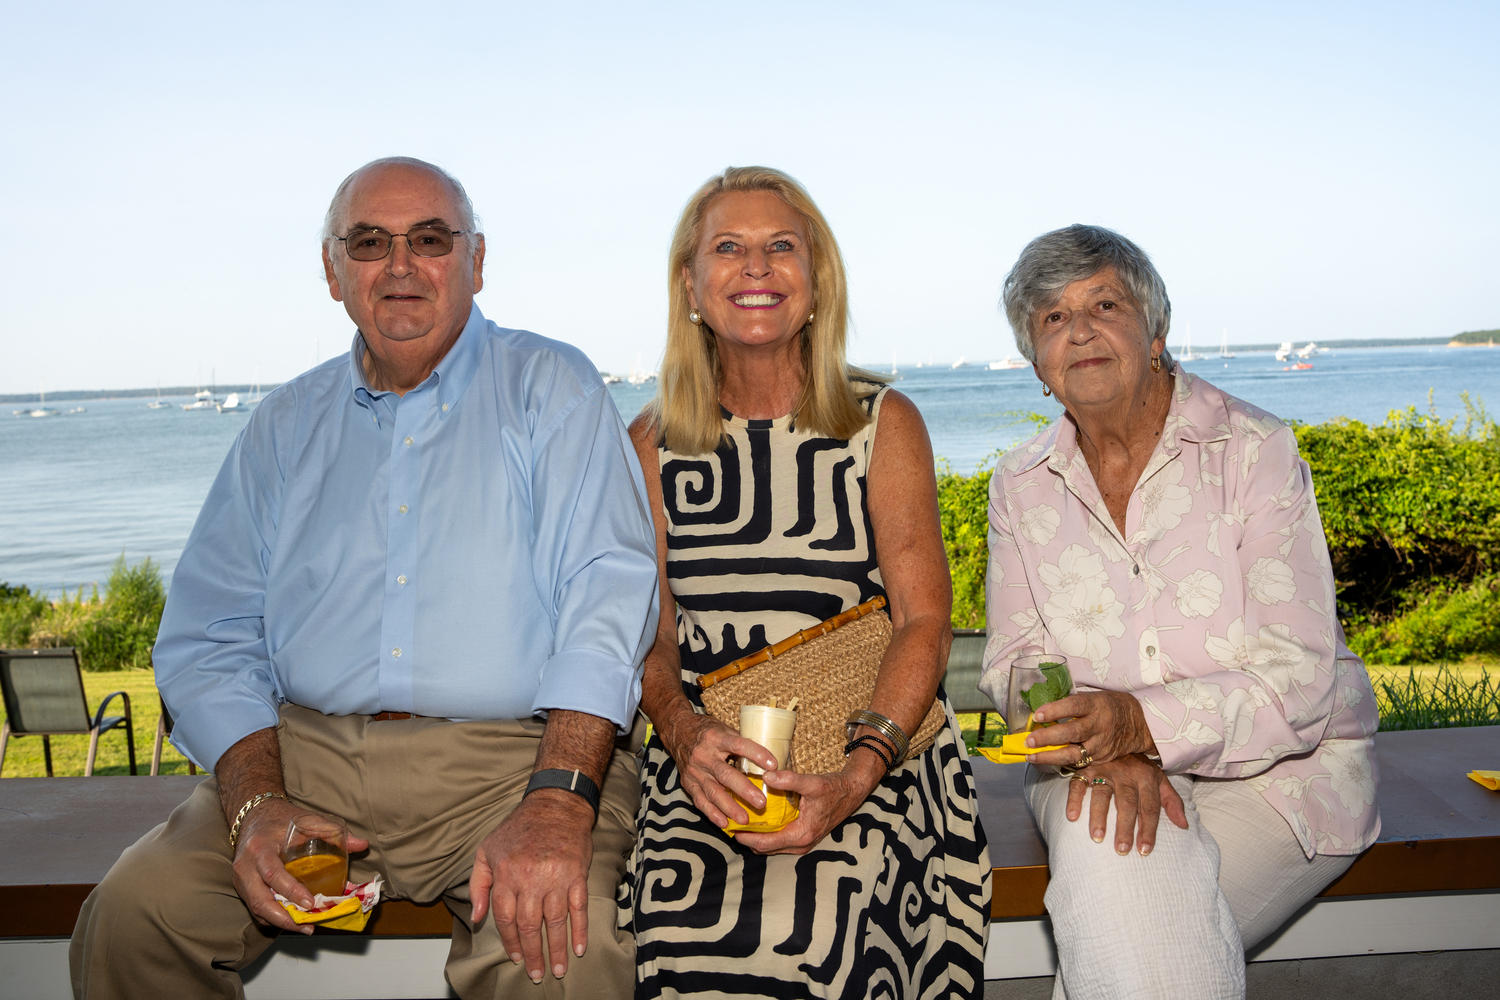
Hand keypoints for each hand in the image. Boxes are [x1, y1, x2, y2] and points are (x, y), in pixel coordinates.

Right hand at [231, 798, 369, 934]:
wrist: (254, 816)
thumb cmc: (281, 819)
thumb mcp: (307, 819)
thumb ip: (333, 831)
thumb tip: (361, 845)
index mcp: (260, 847)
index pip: (272, 873)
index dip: (290, 891)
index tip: (309, 903)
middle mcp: (245, 866)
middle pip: (259, 900)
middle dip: (283, 917)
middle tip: (308, 924)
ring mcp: (240, 879)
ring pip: (256, 908)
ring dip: (280, 922)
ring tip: (305, 927)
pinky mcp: (242, 887)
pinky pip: (255, 908)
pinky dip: (273, 918)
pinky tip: (293, 921)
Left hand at [469, 791, 593, 983]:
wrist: (556, 805)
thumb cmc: (519, 828)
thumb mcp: (487, 850)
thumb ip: (478, 884)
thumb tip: (476, 916)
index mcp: (507, 874)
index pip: (505, 918)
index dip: (510, 942)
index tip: (516, 957)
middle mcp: (531, 878)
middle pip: (529, 925)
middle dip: (533, 954)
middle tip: (536, 974)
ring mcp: (556, 877)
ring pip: (555, 922)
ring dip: (556, 949)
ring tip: (559, 969)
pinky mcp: (577, 874)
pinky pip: (579, 908)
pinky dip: (580, 930)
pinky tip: (579, 947)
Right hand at [657, 708, 781, 827]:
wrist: (678, 731)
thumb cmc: (706, 731)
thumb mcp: (723, 728)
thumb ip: (741, 742)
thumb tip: (765, 755)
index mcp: (715, 738)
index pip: (738, 745)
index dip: (756, 754)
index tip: (773, 765)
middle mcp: (704, 755)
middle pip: (726, 775)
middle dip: (744, 790)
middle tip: (761, 802)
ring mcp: (695, 771)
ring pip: (713, 792)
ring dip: (730, 807)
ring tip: (744, 819)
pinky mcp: (688, 783)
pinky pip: (700, 801)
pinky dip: (712, 813)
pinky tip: (724, 823)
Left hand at [735, 748, 883, 855]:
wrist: (851, 792)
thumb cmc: (833, 789)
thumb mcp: (812, 783)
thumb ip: (789, 780)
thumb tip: (766, 775)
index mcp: (801, 835)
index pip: (765, 843)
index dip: (745, 837)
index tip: (729, 826)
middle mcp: (801, 844)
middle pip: (765, 849)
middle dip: (746, 839)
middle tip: (729, 824)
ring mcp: (802, 844)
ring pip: (771, 847)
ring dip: (755, 838)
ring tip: (739, 823)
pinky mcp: (803, 839)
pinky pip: (778, 842)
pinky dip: (765, 835)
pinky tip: (756, 821)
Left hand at [1026, 690, 1156, 767]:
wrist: (1137, 724)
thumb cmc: (1107, 706)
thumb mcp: (1093, 698)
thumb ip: (1070, 705)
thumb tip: (1040, 711)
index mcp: (1096, 704)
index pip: (1074, 706)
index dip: (1055, 710)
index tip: (1037, 714)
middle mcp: (1099, 724)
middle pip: (1072, 732)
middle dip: (1048, 737)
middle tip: (1029, 740)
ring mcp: (1101, 744)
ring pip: (1074, 753)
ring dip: (1050, 756)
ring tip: (1031, 756)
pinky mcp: (1101, 758)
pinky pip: (1079, 763)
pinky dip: (1060, 763)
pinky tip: (1044, 761)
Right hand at [1064, 755, 1187, 855]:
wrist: (1119, 736)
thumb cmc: (1140, 767)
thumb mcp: (1160, 780)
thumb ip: (1172, 801)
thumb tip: (1184, 825)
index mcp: (1147, 778)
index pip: (1150, 808)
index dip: (1148, 829)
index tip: (1144, 850)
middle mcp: (1126, 775)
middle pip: (1127, 804)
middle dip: (1124, 827)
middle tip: (1122, 849)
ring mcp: (1105, 770)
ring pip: (1102, 794)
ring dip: (1099, 816)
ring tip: (1098, 837)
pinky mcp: (1086, 768)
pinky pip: (1078, 784)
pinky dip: (1074, 799)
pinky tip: (1072, 816)